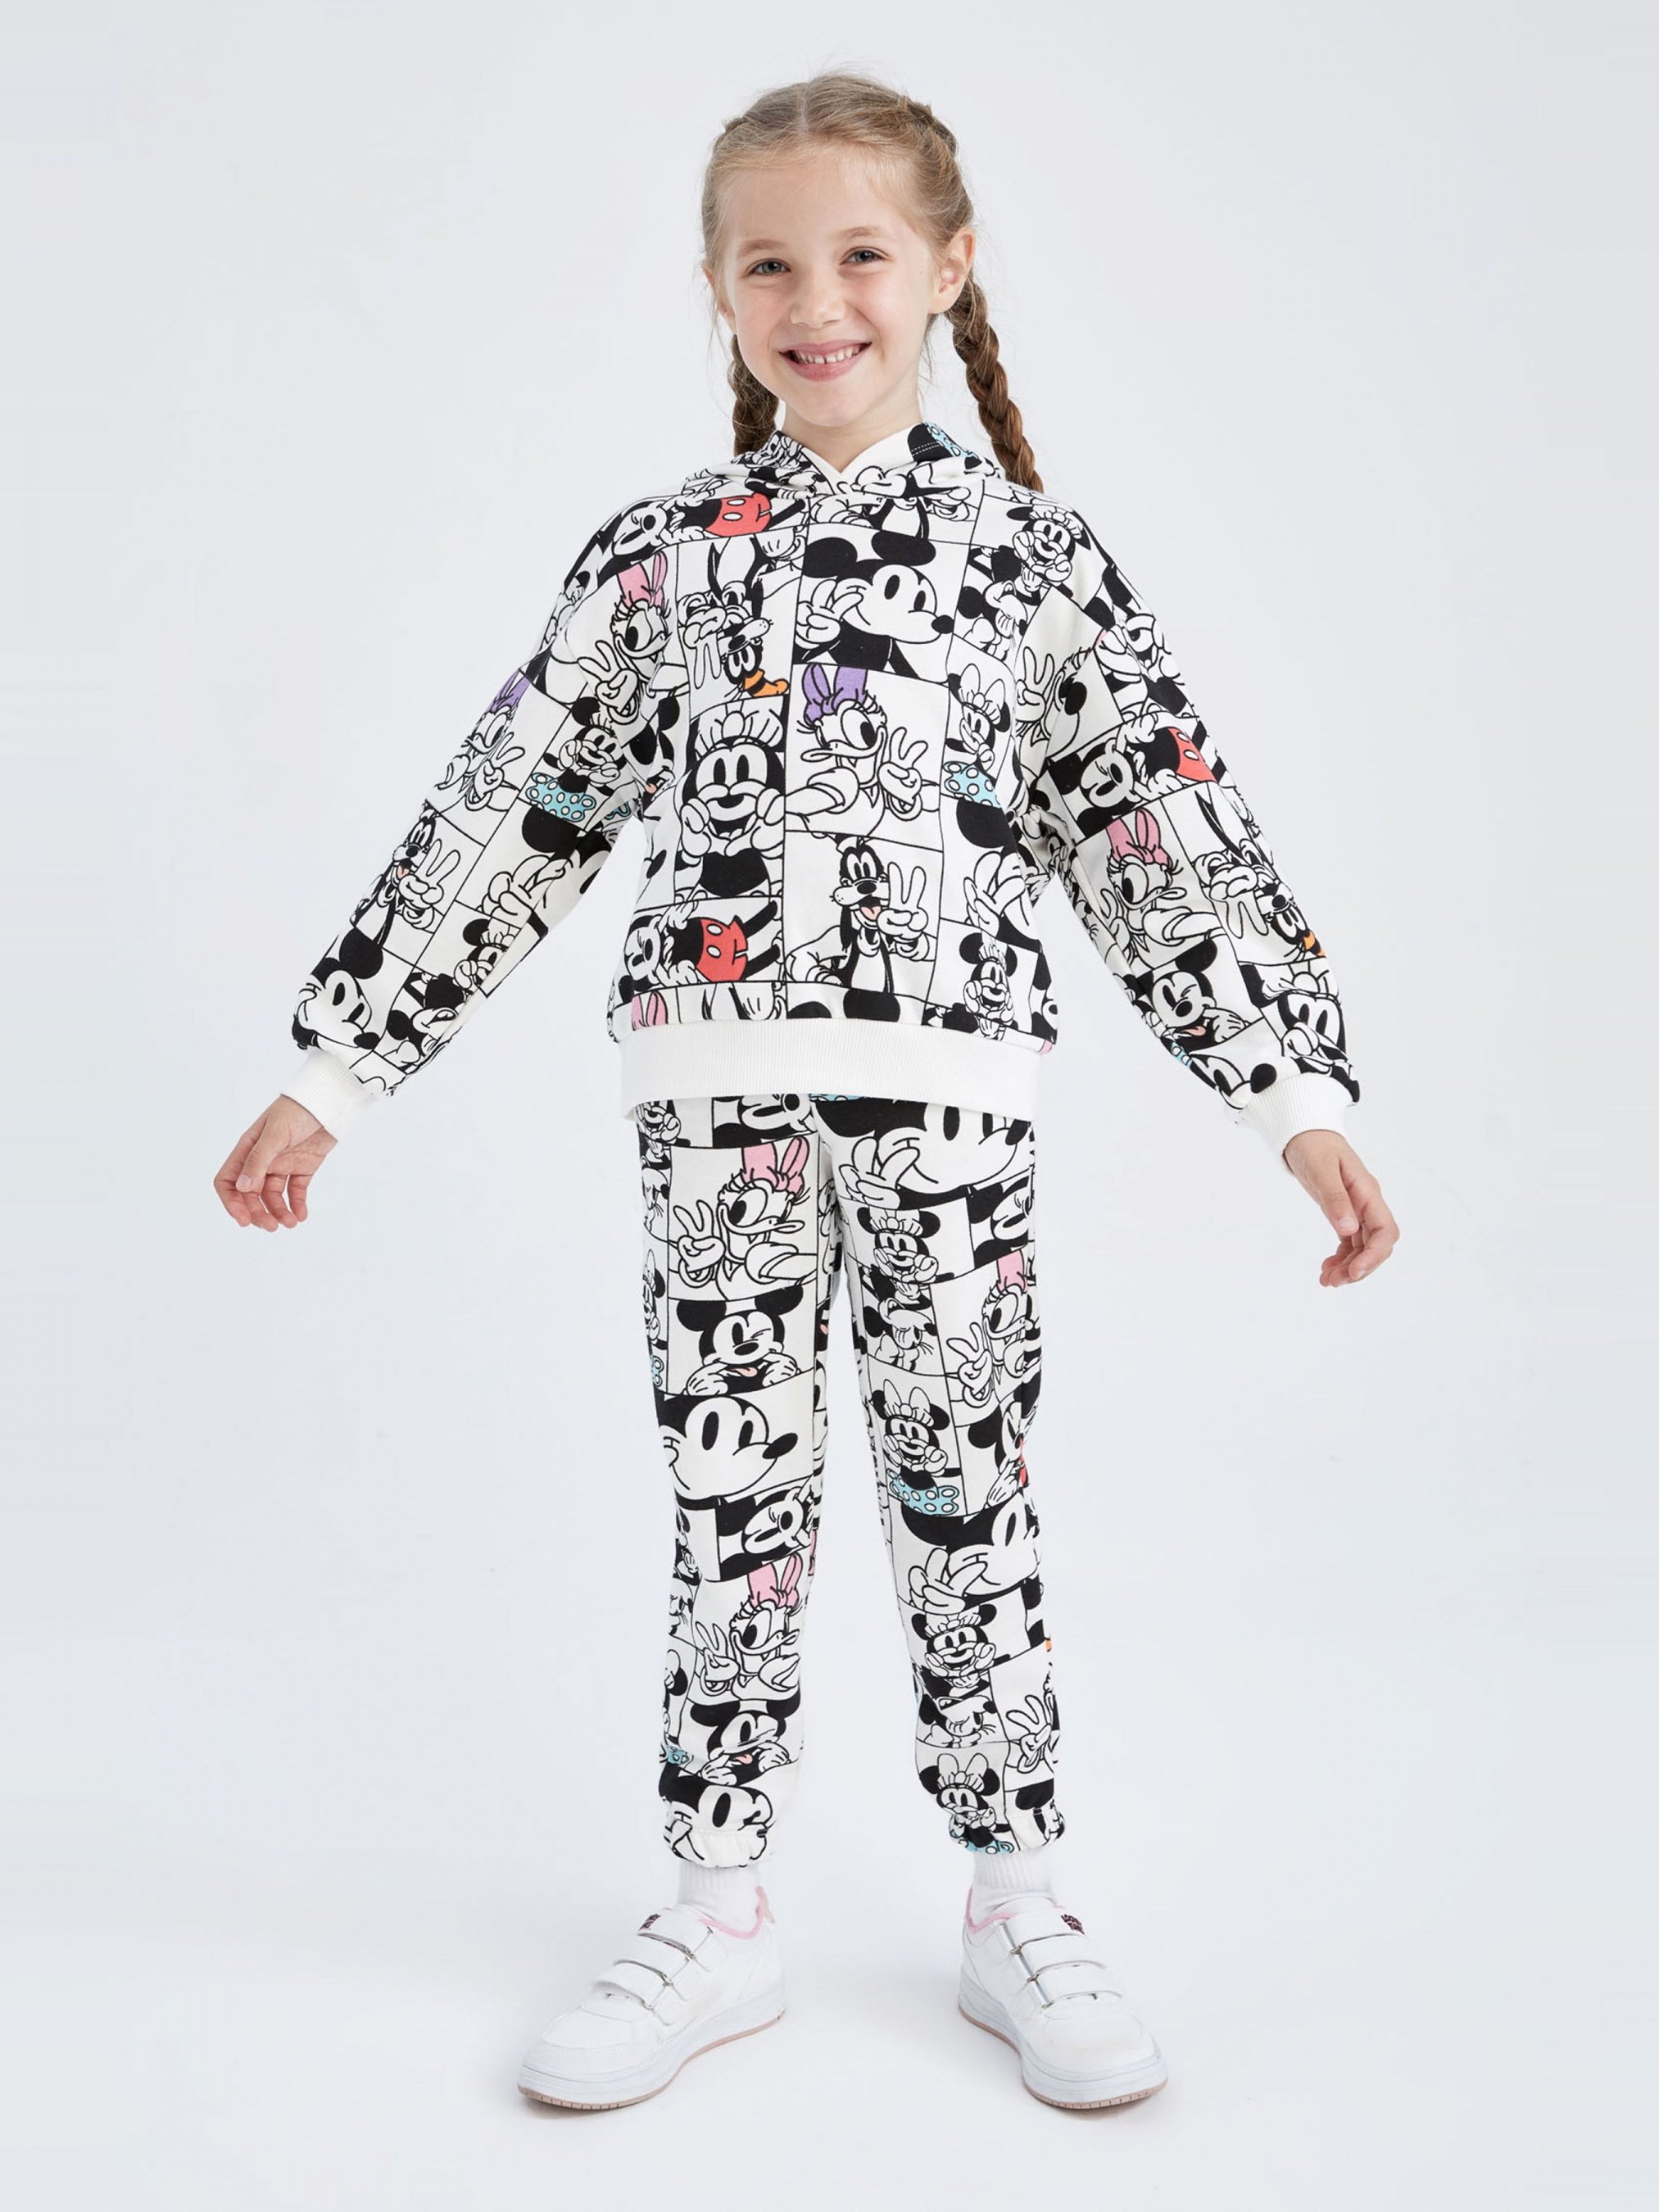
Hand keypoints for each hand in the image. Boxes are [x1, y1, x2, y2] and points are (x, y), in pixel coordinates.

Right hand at [214, 1097, 334, 1230]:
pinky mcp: (302, 1167)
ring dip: (279, 1212)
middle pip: (251, 1195)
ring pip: (273, 1197)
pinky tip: (301, 1216)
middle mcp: (262, 1160)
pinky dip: (297, 1205)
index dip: (232, 1202)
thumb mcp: (275, 1133)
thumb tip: (242, 1188)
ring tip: (291, 1223)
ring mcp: (282, 1165)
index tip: (243, 1219)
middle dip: (258, 1212)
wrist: (328, 1102)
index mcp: (247, 1150)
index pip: (228, 1181)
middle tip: (271, 1227)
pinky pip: (296, 1192)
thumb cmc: (297, 1109)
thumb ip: (259, 1160)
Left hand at [1282, 1130, 1398, 1286]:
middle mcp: (1367, 1203)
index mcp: (1367, 1192)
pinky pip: (1349, 1242)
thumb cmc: (1313, 1146)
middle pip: (1376, 1244)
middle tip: (1334, 1282)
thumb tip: (1348, 1229)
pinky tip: (1326, 1268)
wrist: (1303, 1133)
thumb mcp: (1321, 1171)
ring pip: (1362, 1247)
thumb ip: (1335, 1199)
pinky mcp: (1344, 1213)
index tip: (1354, 1273)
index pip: (1384, 1231)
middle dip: (1360, 1267)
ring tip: (1327, 1281)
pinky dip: (1341, 1258)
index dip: (1374, 1255)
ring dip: (1348, 1267)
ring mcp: (1357, 1209)